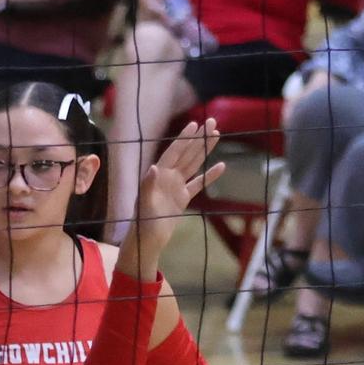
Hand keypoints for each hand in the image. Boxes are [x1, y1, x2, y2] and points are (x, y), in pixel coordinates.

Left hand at [122, 121, 223, 278]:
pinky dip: (209, 176)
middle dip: (198, 138)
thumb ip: (147, 185)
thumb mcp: (144, 204)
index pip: (173, 152)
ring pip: (193, 164)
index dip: (183, 139)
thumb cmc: (142, 224)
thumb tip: (154, 167)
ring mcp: (176, 187)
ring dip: (204, 150)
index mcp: (158, 176)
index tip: (195, 124)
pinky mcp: (182, 198)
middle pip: (186, 153)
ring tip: (217, 134)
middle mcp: (167, 178)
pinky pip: (198, 184)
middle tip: (212, 122)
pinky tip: (222, 166)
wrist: (146, 242)